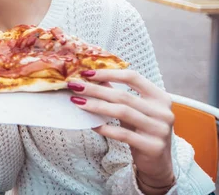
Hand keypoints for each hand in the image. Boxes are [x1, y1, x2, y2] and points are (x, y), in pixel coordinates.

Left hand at [68, 70, 175, 190]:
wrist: (158, 163)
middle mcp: (163, 112)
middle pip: (124, 95)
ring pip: (122, 112)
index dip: (109, 73)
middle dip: (96, 89)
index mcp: (160, 97)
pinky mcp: (152, 146)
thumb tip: (93, 78)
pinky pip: (123, 134)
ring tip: (77, 102)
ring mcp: (160, 129)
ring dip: (96, 106)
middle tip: (74, 86)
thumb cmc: (142, 131)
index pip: (133, 77)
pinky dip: (105, 128)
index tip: (87, 73)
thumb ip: (118, 94)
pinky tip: (91, 124)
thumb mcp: (133, 110)